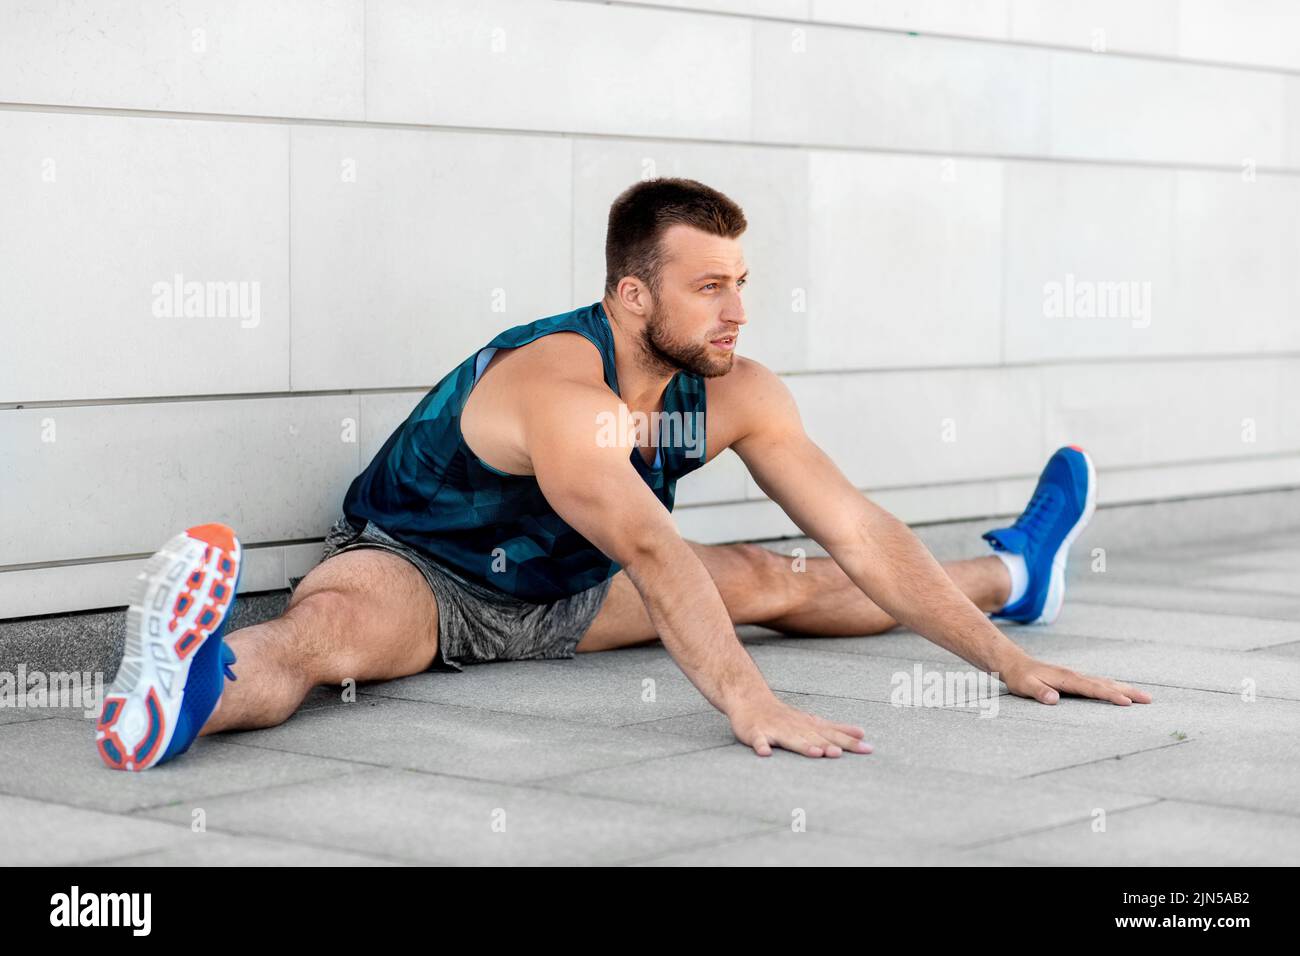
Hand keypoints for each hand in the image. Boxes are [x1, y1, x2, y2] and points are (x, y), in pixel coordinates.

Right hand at [728, 695, 872, 756]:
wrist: (750, 700)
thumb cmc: (784, 716)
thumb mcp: (812, 721)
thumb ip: (836, 729)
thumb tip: (863, 733)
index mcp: (809, 726)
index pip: (833, 734)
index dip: (850, 742)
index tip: (868, 749)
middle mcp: (795, 727)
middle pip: (815, 737)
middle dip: (828, 745)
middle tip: (840, 753)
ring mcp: (776, 730)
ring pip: (791, 739)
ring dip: (803, 746)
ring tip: (816, 754)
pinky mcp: (756, 733)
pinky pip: (759, 741)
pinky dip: (761, 747)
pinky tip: (765, 754)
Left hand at [1002, 657, 1152, 705]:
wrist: (1014, 663)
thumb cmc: (1019, 677)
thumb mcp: (1024, 685)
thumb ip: (1039, 691)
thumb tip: (1054, 699)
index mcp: (1066, 678)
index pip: (1093, 688)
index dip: (1110, 695)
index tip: (1127, 702)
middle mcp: (1075, 675)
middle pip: (1106, 684)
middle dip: (1128, 691)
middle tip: (1149, 700)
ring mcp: (1076, 676)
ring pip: (1105, 682)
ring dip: (1124, 688)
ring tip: (1143, 696)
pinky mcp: (1074, 679)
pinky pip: (1098, 684)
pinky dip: (1113, 687)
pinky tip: (1120, 692)